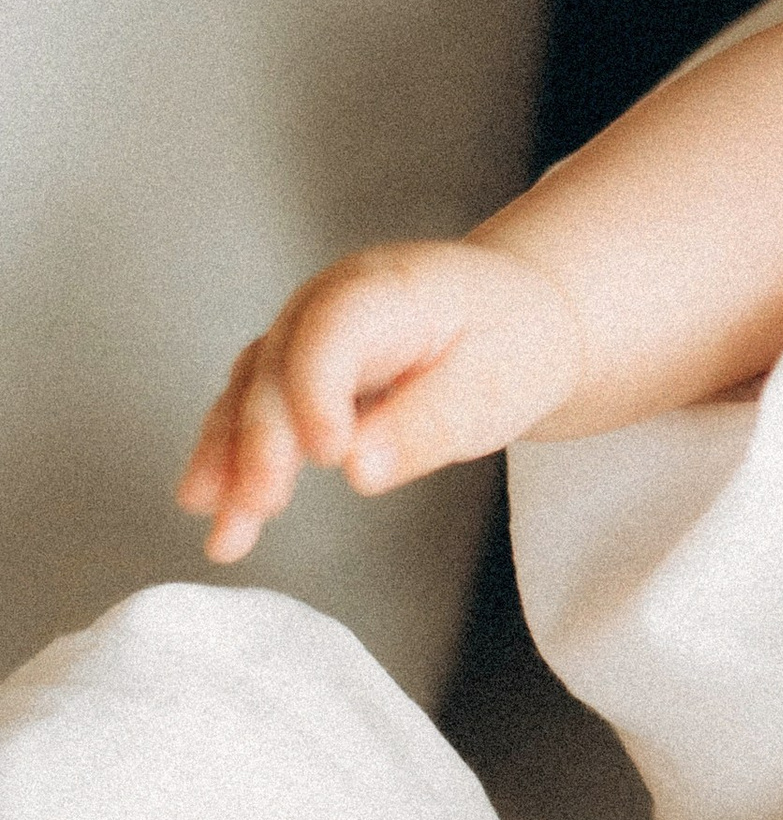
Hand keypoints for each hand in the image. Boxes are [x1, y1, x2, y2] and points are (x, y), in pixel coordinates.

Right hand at [178, 239, 584, 560]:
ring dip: (230, 462)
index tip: (327, 454)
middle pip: (278, 366)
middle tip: (262, 503)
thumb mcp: (496, 383)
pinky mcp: (299, 374)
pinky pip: (256, 416)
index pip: (333, 330)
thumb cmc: (515, 339)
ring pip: (251, 394)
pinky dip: (238, 466)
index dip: (318, 390)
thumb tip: (358, 470)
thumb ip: (428, 424)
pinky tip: (222, 515)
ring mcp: (307, 336)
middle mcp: (330, 303)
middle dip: (263, 438)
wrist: (524, 313)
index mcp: (388, 287)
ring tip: (225, 532)